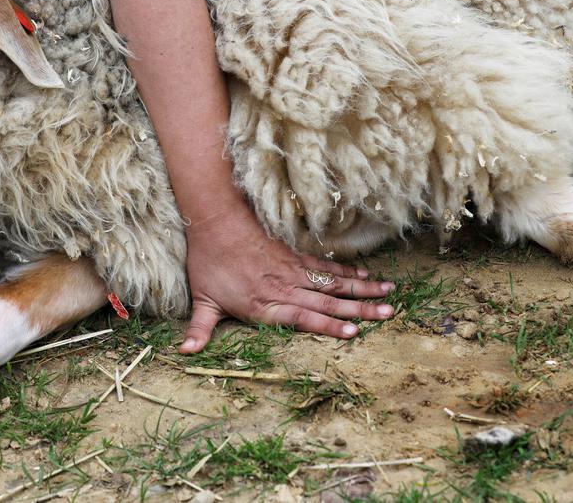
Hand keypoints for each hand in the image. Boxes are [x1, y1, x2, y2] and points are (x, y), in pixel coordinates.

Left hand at [179, 203, 395, 352]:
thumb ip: (200, 329)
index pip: (303, 318)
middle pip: (328, 301)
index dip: (329, 325)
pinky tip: (366, 279)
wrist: (217, 219)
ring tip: (388, 297)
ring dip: (362, 290)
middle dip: (360, 309)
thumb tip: (184, 353)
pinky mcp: (296, 256)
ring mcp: (293, 270)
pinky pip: (326, 267)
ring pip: (334, 283)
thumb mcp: (201, 299)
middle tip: (388, 315)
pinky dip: (348, 274)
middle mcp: (285, 288)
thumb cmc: (209, 262)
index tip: (354, 331)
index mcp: (265, 304)